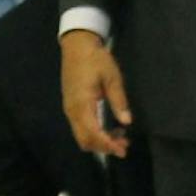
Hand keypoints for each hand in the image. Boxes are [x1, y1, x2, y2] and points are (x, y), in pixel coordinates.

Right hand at [61, 29, 130, 156]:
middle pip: (85, 140)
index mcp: (82, 104)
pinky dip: (95, 133)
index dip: (108, 145)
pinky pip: (81, 128)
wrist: (77, 46)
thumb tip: (126, 121)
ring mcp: (70, 109)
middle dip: (104, 147)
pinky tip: (109, 128)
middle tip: (124, 145)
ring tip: (120, 137)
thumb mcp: (112, 77)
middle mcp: (72, 111)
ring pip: (82, 136)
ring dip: (100, 141)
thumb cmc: (96, 59)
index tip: (123, 149)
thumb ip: (118, 100)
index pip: (93, 133)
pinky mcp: (71, 107)